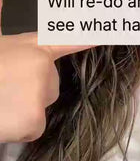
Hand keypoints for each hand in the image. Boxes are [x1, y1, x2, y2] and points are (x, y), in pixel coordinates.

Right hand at [0, 0, 97, 143]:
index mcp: (31, 47)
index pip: (66, 40)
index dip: (87, 36)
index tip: (108, 31)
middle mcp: (41, 67)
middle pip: (49, 85)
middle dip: (30, 91)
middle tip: (4, 88)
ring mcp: (40, 93)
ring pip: (40, 108)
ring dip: (23, 111)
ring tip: (0, 103)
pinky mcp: (34, 119)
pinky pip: (33, 128)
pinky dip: (18, 130)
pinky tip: (2, 119)